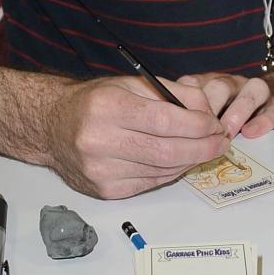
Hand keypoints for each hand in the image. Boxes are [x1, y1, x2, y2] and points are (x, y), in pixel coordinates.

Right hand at [39, 75, 229, 198]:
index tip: (215, 124)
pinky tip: (179, 161)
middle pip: (168, 151)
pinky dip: (172, 172)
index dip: (198, 125)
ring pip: (163, 170)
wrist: (52, 127)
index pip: (166, 121)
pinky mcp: (105, 190)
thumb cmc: (96, 102)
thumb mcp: (132, 84)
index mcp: (108, 106)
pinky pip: (151, 182)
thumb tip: (210, 112)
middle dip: (203, 148)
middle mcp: (100, 140)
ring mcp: (101, 170)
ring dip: (191, 161)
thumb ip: (174, 94)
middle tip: (220, 142)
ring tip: (205, 149)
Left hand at [176, 71, 273, 139]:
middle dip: (213, 109)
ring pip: (251, 88)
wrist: (266, 111)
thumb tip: (167, 135)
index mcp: (207, 85)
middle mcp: (231, 84)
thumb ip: (187, 121)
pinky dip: (263, 121)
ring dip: (237, 111)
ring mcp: (255, 93)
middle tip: (207, 132)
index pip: (193, 86)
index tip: (182, 126)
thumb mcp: (201, 119)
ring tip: (229, 133)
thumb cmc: (225, 120)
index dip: (188, 106)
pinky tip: (251, 133)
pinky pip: (273, 108)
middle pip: (221, 86)